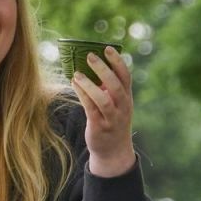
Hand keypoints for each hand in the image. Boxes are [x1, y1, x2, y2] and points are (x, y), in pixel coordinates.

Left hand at [71, 45, 136, 177]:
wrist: (113, 151)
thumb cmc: (111, 120)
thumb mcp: (115, 103)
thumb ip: (107, 87)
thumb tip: (89, 65)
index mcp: (127, 97)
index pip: (125, 76)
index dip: (118, 61)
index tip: (107, 48)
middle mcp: (122, 106)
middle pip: (115, 85)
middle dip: (103, 69)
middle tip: (89, 56)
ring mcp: (112, 118)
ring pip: (103, 99)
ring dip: (89, 85)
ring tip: (77, 74)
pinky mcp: (100, 126)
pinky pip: (91, 109)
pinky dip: (82, 95)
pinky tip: (74, 85)